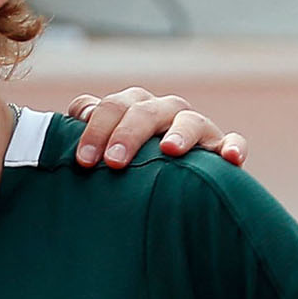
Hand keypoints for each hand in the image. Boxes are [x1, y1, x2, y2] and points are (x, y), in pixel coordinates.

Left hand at [67, 88, 247, 168]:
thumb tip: (64, 125)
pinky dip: (233, 146)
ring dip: (178, 132)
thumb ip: (81, 132)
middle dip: (127, 133)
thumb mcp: (98, 151)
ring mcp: (194, 128)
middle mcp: (161, 112)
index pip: (110, 107)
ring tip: (168, 150)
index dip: (94, 129)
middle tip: (114, 162)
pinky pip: (232, 142)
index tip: (83, 161)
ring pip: (188, 120)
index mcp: (130, 108)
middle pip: (144, 110)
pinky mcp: (220, 149)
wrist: (163, 190)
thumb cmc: (121, 168)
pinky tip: (230, 159)